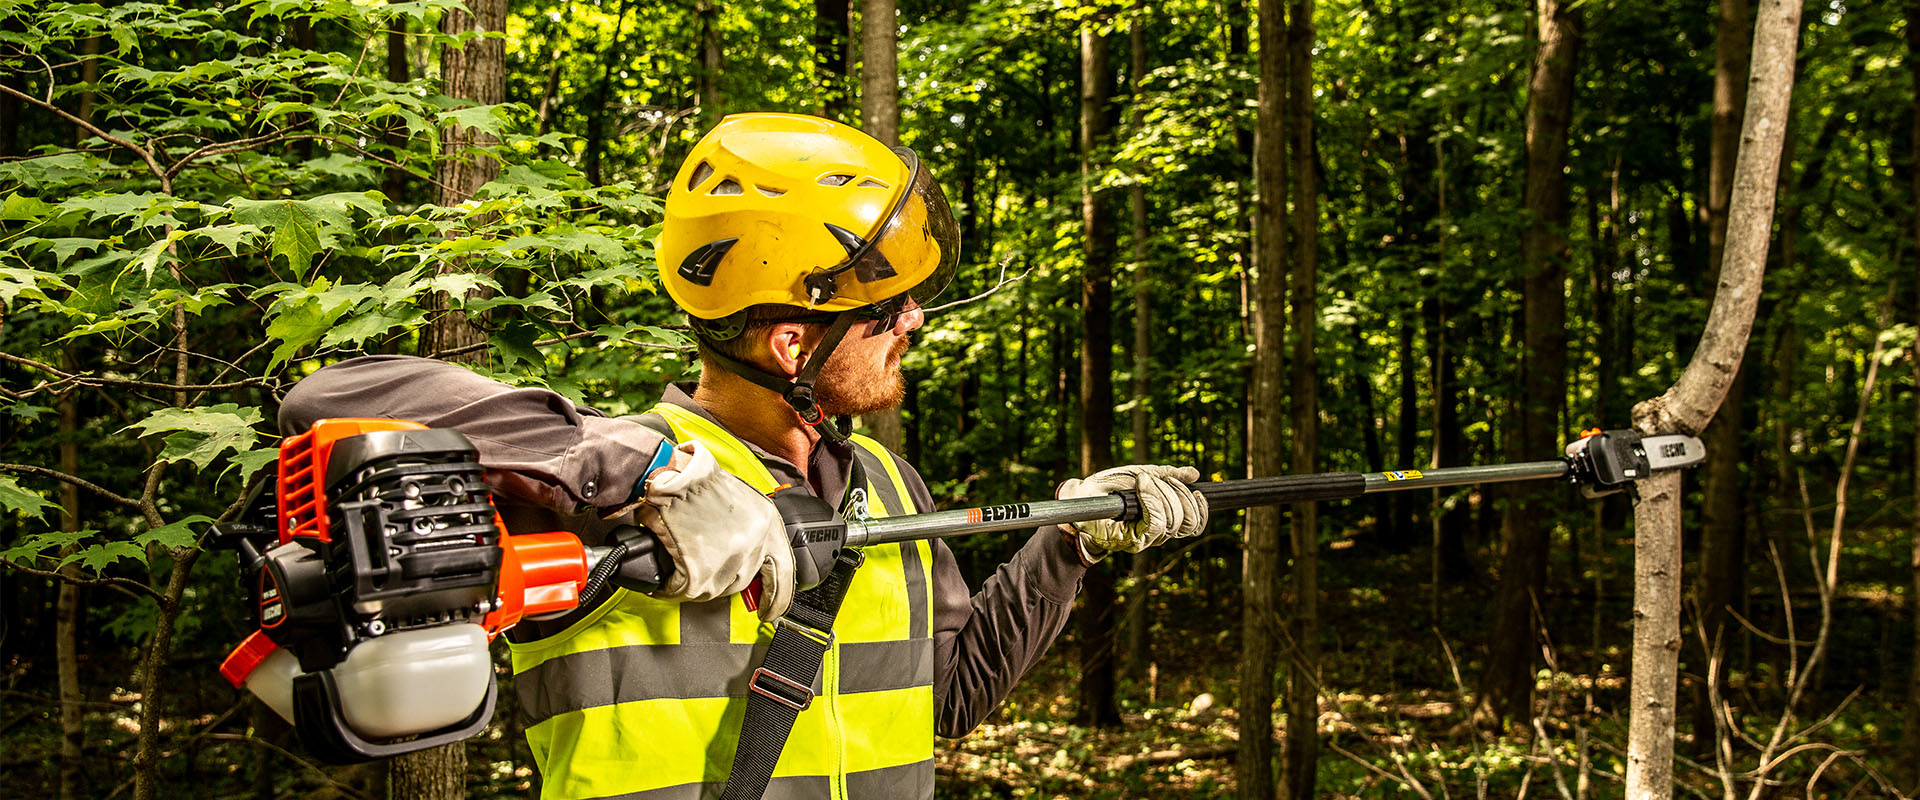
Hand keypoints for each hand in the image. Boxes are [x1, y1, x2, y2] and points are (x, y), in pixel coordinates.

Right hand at [634, 441, 795, 619]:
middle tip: (702, 569)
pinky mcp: (700, 572)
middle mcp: (754, 543)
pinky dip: (672, 585)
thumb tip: (741, 555)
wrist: (670, 474)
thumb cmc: (697, 480)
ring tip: (680, 561)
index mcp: (768, 523)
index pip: (783, 571)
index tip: (772, 610)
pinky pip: (684, 590)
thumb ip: (749, 529)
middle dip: (719, 577)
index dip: (779, 597)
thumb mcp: (740, 498)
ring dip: (694, 580)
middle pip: (741, 581)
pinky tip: (667, 574)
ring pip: (713, 589)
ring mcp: (729, 559)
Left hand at [1055, 465, 1208, 557]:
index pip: (1195, 523)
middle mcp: (1160, 532)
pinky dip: (1151, 499)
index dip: (1201, 508)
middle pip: (1187, 520)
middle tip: (1158, 479)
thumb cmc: (1111, 487)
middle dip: (1177, 493)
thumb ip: (1168, 475)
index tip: (1199, 491)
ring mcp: (1148, 539)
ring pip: (1173, 519)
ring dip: (1160, 493)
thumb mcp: (1143, 474)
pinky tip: (1141, 486)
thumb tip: (1194, 473)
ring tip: (1142, 481)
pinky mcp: (1136, 541)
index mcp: (1166, 518)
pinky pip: (1156, 522)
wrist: (1085, 496)